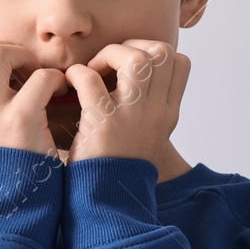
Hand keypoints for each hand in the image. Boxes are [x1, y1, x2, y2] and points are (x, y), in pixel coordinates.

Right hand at [0, 39, 70, 157]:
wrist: (15, 203)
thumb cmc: (2, 167)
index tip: (4, 70)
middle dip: (1, 49)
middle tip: (21, 66)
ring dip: (23, 56)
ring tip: (37, 75)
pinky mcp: (20, 120)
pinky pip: (39, 78)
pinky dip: (53, 79)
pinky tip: (58, 92)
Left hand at [62, 40, 189, 169]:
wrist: (108, 203)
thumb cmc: (118, 166)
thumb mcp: (147, 137)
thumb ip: (147, 108)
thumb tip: (136, 77)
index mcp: (167, 114)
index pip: (180, 63)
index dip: (153, 52)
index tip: (129, 65)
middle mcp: (155, 113)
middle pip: (162, 53)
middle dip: (131, 46)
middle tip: (109, 62)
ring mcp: (132, 117)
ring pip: (137, 60)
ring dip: (110, 54)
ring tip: (94, 70)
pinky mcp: (103, 125)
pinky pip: (90, 80)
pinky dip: (76, 73)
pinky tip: (69, 84)